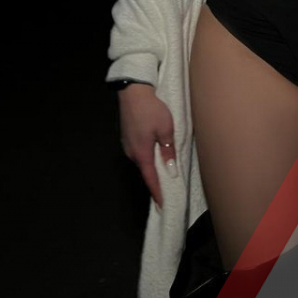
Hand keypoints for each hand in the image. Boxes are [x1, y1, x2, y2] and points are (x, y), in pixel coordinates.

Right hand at [118, 85, 176, 209]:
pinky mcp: (127, 137)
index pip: (151, 179)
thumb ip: (168, 151)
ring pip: (142, 161)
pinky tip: (156, 155)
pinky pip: (139, 152)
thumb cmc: (151, 110)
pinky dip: (148, 157)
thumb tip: (170, 170)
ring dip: (152, 168)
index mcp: (141, 154)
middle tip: (167, 192)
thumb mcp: (166, 129)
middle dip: (156, 182)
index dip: (158, 193)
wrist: (133, 91)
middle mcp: (131, 152)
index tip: (163, 206)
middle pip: (146, 171)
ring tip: (164, 175)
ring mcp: (127, 144)